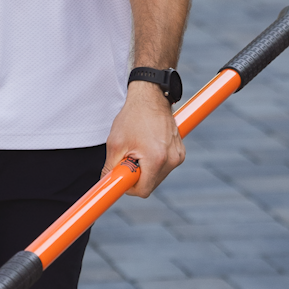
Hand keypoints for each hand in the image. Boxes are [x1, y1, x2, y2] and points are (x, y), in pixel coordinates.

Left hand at [104, 81, 183, 197]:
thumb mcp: (115, 144)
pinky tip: (148, 145)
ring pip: (158, 176)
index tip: (122, 177)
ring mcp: (178, 155)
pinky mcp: (180, 151)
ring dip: (146, 169)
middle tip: (128, 159)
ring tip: (138, 149)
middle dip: (137, 176)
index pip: (143, 191)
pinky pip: (165, 166)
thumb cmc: (132, 117)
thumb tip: (108, 185)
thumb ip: (111, 168)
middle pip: (151, 184)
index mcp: (156, 159)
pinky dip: (155, 162)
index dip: (129, 187)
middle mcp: (172, 160)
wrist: (151, 97)